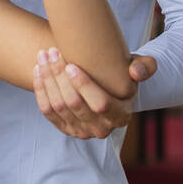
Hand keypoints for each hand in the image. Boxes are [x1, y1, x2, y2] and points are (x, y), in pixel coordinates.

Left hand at [33, 49, 156, 139]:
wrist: (107, 87)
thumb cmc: (123, 74)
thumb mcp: (139, 67)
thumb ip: (145, 66)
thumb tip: (135, 73)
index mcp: (121, 116)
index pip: (100, 104)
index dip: (84, 85)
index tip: (71, 65)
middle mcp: (101, 129)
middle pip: (75, 104)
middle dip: (59, 77)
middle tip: (52, 52)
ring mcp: (81, 131)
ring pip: (58, 107)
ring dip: (47, 80)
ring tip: (43, 56)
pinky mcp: (65, 128)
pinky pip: (48, 111)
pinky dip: (40, 90)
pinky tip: (37, 71)